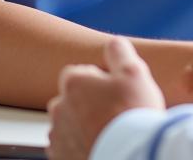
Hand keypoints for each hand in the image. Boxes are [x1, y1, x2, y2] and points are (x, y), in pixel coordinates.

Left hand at [47, 37, 163, 159]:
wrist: (130, 155)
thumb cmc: (132, 113)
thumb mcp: (134, 71)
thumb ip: (119, 51)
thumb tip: (113, 43)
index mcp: (74, 83)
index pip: (78, 73)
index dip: (98, 80)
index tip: (114, 90)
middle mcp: (59, 109)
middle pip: (71, 99)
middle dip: (88, 103)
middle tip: (113, 112)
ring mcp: (58, 137)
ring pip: (68, 125)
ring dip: (82, 126)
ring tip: (109, 132)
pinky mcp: (61, 159)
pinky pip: (67, 148)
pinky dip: (80, 146)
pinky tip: (100, 145)